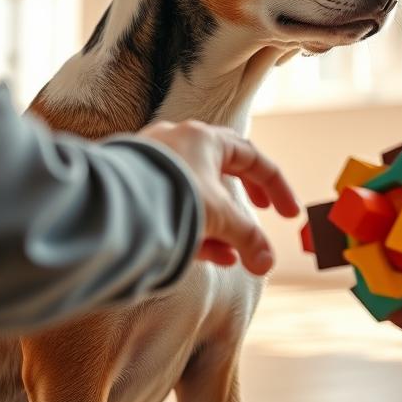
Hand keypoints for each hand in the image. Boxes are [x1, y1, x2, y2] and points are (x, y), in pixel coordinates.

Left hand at [137, 120, 299, 274]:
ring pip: (197, 191)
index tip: (288, 214)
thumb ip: (248, 239)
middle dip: (245, 197)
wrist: (113, 207)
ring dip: (221, 222)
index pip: (251, 157)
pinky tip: (212, 255)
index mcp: (204, 138)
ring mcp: (155, 164)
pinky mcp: (138, 187)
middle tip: (263, 212)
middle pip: (223, 169)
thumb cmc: (170, 199)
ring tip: (236, 252)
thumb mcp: (219, 218)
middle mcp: (178, 143)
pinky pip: (173, 205)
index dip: (276, 187)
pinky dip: (195, 227)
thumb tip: (266, 263)